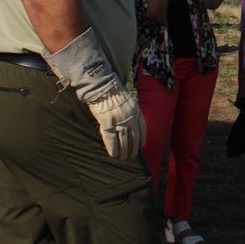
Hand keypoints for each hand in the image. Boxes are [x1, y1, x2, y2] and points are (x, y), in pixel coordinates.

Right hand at [43, 28, 144, 157]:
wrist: (101, 85)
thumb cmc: (112, 91)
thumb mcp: (127, 99)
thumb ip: (130, 110)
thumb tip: (130, 121)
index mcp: (136, 110)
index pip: (142, 128)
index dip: (142, 138)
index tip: (141, 146)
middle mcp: (130, 117)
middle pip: (133, 137)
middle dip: (133, 148)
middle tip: (131, 156)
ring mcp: (119, 120)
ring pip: (123, 140)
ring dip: (123, 151)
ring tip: (123, 158)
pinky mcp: (107, 123)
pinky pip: (111, 139)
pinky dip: (113, 148)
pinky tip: (113, 155)